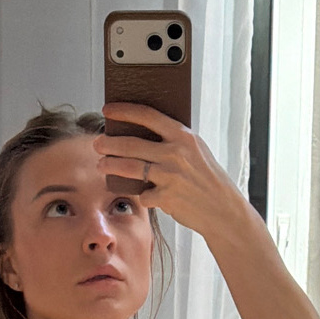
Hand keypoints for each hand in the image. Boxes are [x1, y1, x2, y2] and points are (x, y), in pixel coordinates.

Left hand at [97, 100, 254, 240]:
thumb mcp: (196, 151)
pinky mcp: (166, 197)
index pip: (147, 116)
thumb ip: (173, 141)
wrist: (222, 208)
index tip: (108, 110)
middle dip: (109, 143)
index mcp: (183, 136)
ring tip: (101, 165)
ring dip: (111, 166)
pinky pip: (143, 194)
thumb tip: (140, 134)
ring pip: (130, 168)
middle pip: (131, 144)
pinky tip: (143, 194)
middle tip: (97, 143)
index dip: (124, 111)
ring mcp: (169, 175)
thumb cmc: (208, 178)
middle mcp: (175, 153)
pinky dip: (141, 195)